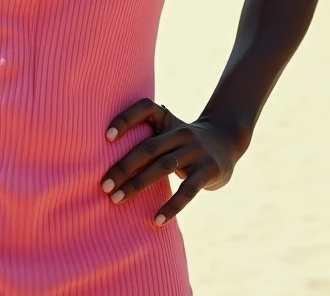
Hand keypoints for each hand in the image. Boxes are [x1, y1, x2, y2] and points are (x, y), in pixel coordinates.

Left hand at [100, 98, 240, 225]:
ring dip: (138, 184)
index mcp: (167, 119)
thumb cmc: (183, 139)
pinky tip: (156, 220)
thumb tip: (104, 155)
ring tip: (117, 200)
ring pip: (163, 167)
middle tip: (104, 185)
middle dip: (124, 167)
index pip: (145, 108)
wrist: (226, 140)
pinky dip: (171, 206)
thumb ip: (146, 137)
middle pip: (148, 147)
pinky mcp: (208, 170)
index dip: (126, 119)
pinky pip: (187, 191)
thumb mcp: (168, 129)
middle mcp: (181, 132)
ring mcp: (196, 151)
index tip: (106, 137)